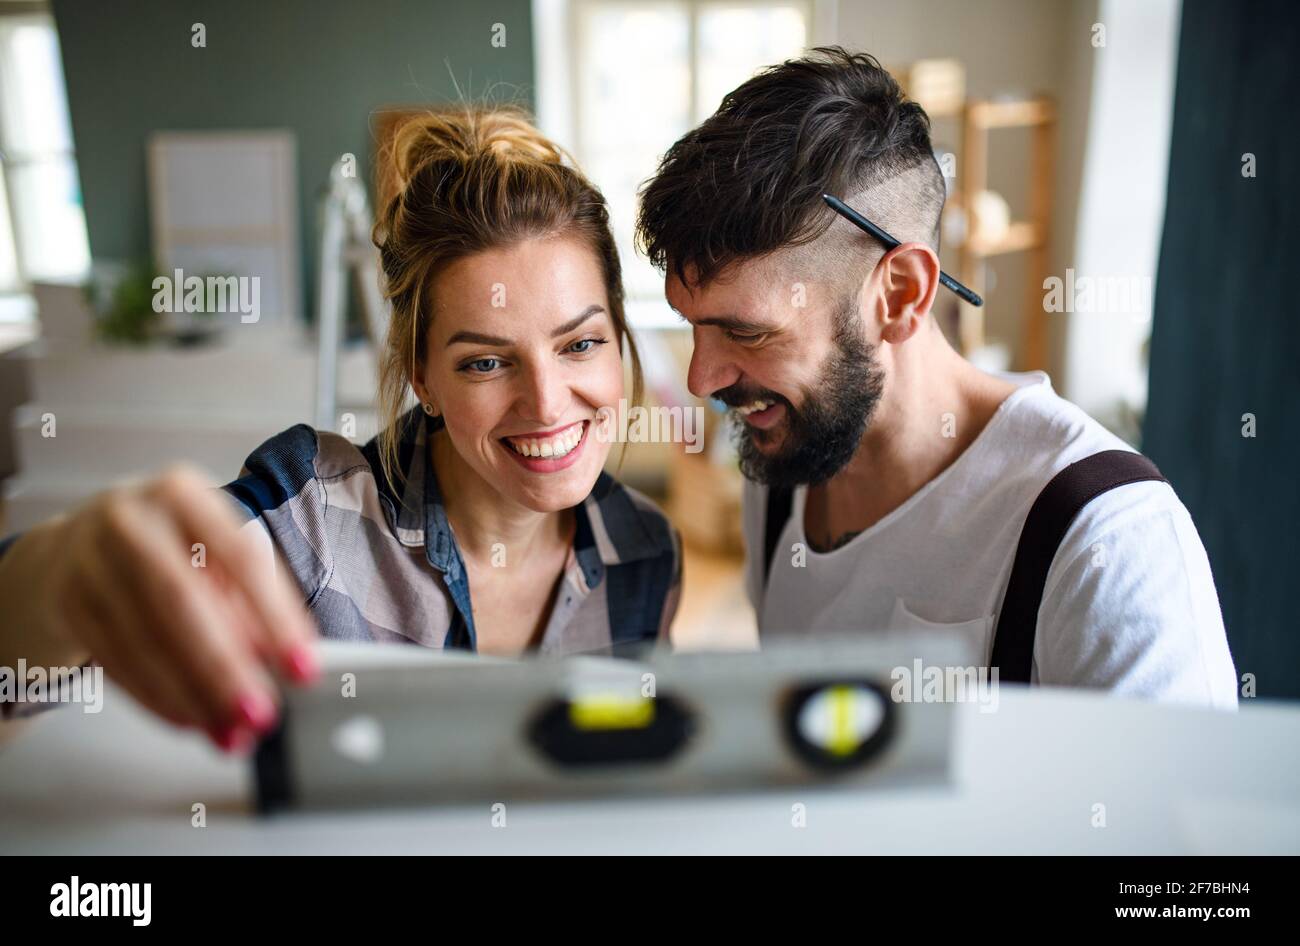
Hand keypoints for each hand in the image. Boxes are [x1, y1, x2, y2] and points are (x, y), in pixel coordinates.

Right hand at [25, 463, 319, 751]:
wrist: (77, 544)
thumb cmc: (170, 549)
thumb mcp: (215, 556)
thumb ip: (250, 603)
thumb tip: (285, 665)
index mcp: (185, 494)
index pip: (241, 558)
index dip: (276, 616)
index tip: (303, 667)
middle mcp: (131, 519)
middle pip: (181, 599)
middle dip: (224, 666)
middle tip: (260, 713)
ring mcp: (89, 560)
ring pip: (144, 638)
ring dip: (192, 694)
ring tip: (230, 731)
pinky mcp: (67, 603)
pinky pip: (116, 661)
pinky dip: (157, 696)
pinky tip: (188, 719)